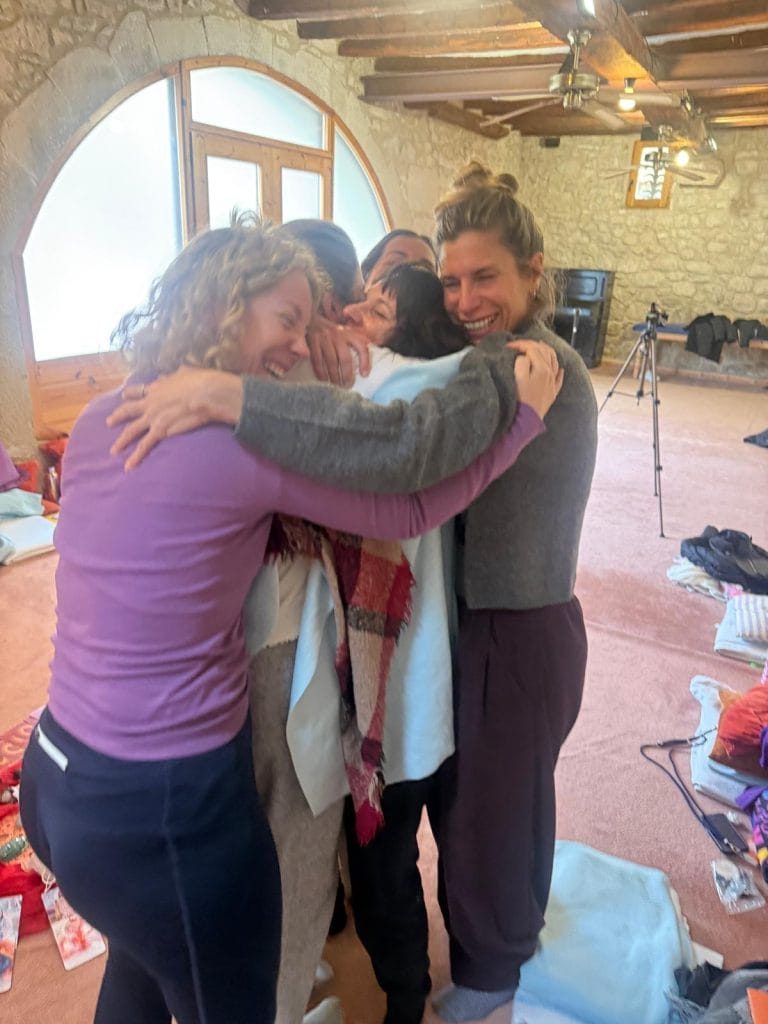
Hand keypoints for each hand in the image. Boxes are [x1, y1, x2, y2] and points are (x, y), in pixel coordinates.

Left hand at [106, 367, 243, 469]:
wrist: (205, 393)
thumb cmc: (201, 381)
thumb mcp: (187, 372)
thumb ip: (180, 374)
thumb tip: (179, 371)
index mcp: (157, 387)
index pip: (139, 391)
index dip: (130, 394)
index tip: (123, 396)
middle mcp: (150, 402)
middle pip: (128, 410)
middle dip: (117, 416)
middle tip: (108, 422)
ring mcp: (153, 417)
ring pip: (131, 430)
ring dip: (121, 441)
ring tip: (113, 451)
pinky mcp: (159, 430)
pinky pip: (144, 446)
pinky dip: (135, 456)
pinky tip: (129, 466)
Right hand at [308, 316, 370, 386]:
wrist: (310, 319)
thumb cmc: (330, 332)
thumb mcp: (345, 333)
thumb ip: (355, 345)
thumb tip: (364, 366)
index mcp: (348, 333)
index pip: (361, 347)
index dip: (365, 362)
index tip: (364, 375)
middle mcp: (338, 335)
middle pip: (345, 358)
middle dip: (347, 374)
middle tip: (347, 386)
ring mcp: (324, 338)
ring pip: (331, 362)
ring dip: (334, 376)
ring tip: (336, 386)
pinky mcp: (312, 342)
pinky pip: (317, 361)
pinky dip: (321, 373)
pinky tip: (324, 380)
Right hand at [511, 341, 563, 419]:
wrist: (527, 420)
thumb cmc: (520, 399)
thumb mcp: (518, 378)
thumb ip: (521, 363)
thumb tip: (524, 357)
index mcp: (542, 368)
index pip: (532, 349)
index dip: (520, 344)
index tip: (509, 346)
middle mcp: (550, 373)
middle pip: (545, 352)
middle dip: (532, 345)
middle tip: (520, 344)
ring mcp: (553, 383)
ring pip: (554, 361)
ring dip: (547, 351)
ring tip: (540, 346)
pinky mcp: (552, 393)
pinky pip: (559, 378)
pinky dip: (559, 371)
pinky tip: (560, 369)